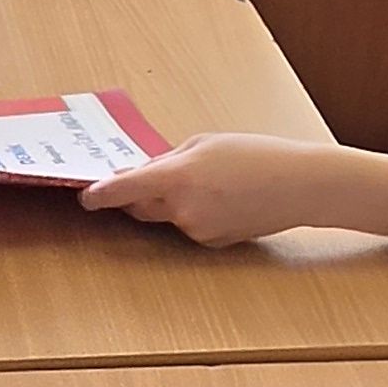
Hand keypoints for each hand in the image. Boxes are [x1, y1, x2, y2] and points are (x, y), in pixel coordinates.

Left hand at [78, 133, 342, 246]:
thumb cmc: (257, 156)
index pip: (126, 190)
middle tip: (141, 176)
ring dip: (173, 201)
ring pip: (167, 216)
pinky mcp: (212, 243)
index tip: (86, 196)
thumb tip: (145, 174)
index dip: (101, 194)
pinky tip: (223, 198)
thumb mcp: (207, 143)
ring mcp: (198, 231)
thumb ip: (170, 160)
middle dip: (136, 194)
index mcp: (179, 177)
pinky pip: (189, 226)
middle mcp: (183, 210)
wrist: (300, 186)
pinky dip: (194, 212)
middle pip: (140, 207)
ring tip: (209, 180)